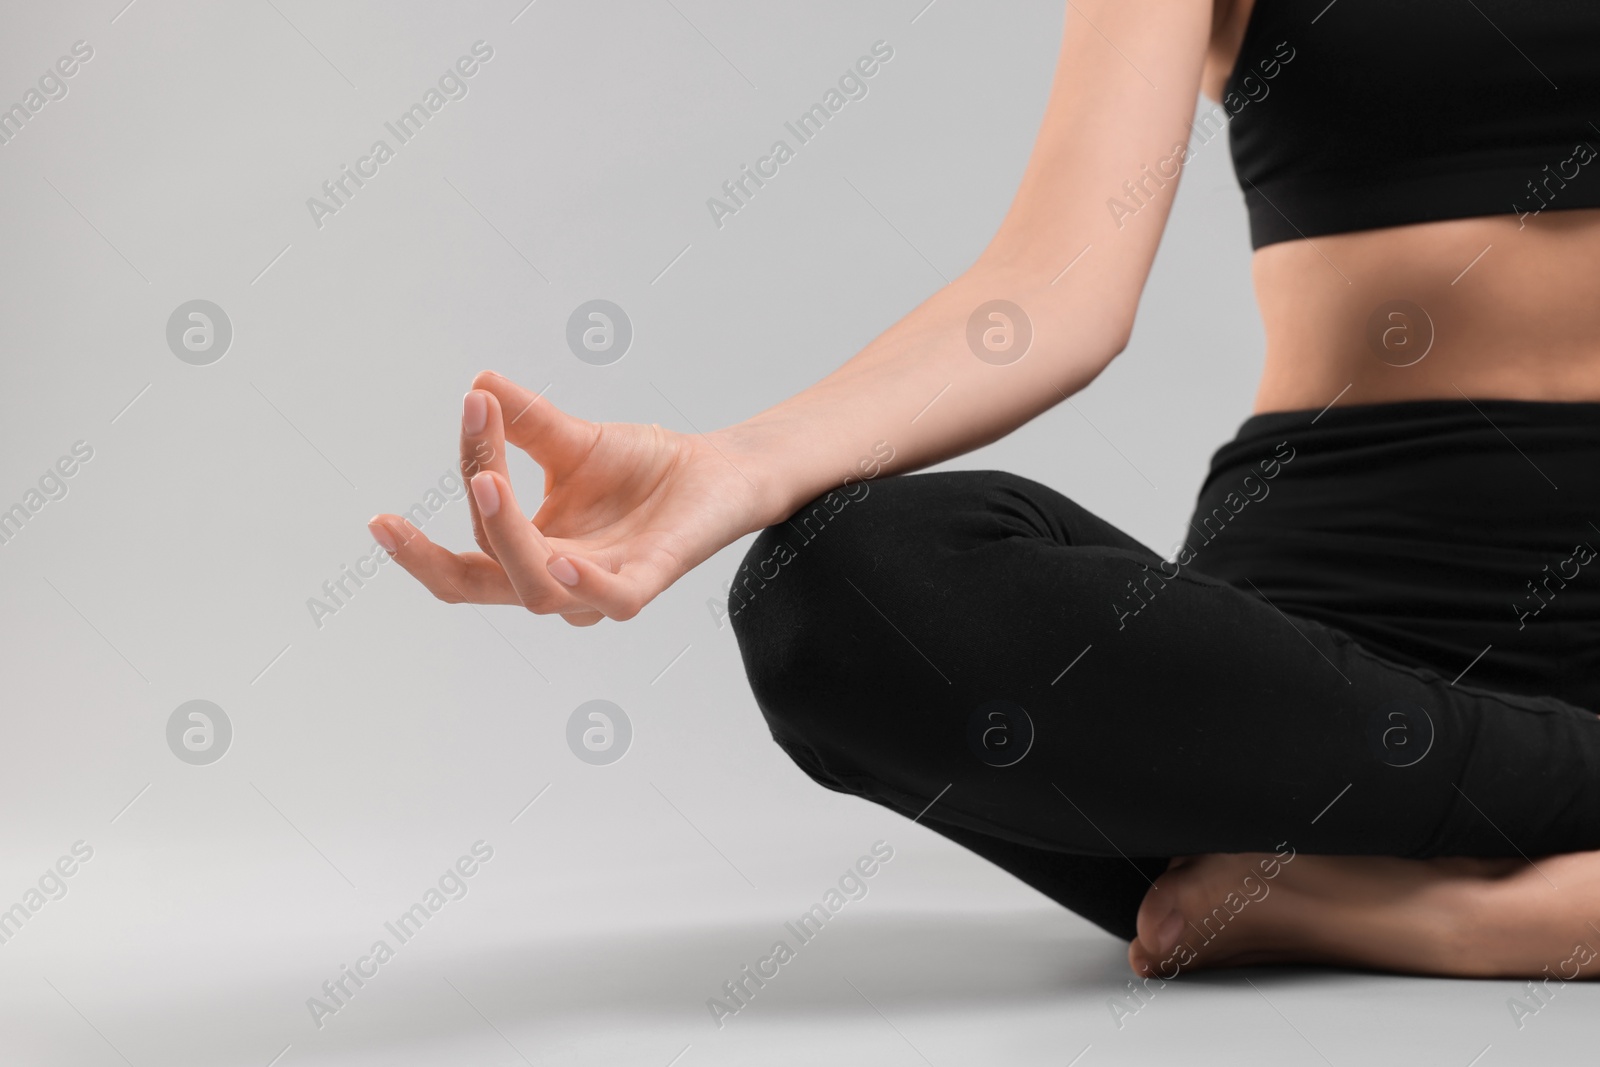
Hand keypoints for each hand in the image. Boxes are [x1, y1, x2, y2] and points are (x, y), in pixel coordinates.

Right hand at [369, 371, 767, 625]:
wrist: (720, 471)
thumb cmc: (646, 468)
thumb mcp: (571, 440)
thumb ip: (523, 421)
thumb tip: (477, 386)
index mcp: (532, 552)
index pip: (474, 536)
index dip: (459, 481)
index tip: (468, 412)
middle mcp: (560, 579)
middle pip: (480, 584)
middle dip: (428, 558)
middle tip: (388, 524)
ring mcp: (603, 586)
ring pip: (536, 588)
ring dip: (505, 538)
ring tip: (485, 481)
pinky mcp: (651, 581)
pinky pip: (613, 600)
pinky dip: (586, 585)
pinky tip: (563, 559)